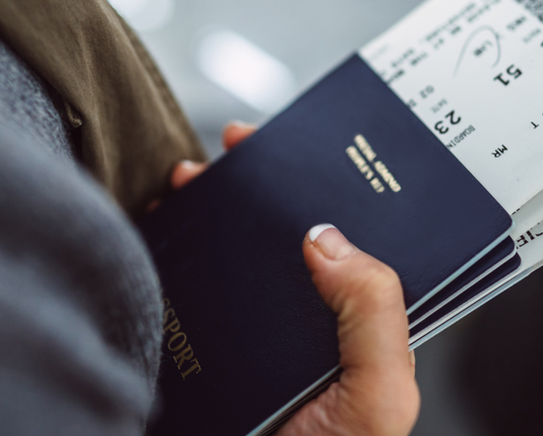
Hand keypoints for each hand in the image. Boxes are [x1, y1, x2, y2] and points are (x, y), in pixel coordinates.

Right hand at [170, 122, 419, 435]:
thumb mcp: (379, 396)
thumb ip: (374, 313)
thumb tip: (327, 237)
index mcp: (357, 327)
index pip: (354, 243)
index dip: (335, 190)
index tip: (308, 148)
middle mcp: (306, 323)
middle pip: (289, 236)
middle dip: (265, 184)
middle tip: (239, 146)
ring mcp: (252, 333)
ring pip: (236, 253)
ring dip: (215, 207)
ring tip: (194, 176)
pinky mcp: (204, 346)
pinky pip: (189, 286)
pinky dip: (172, 249)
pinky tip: (163, 222)